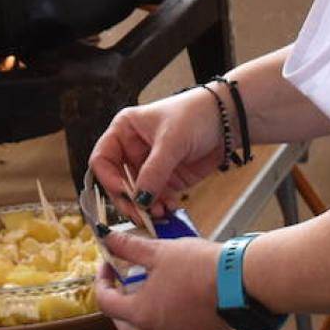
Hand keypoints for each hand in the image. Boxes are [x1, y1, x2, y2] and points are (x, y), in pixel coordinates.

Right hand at [89, 88, 225, 214]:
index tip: (123, 193)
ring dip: (144, 207)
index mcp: (124, 131)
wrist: (228, 120)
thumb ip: (154, 171)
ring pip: (136, 195)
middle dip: (127, 199)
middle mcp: (132, 150)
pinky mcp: (167, 179)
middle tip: (139, 214)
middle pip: (117, 182)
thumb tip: (139, 199)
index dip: (109, 179)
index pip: (102, 160)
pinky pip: (155, 199)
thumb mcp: (171, 140)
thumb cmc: (195, 114)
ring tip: (158, 214)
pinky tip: (169, 209)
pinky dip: (160, 207)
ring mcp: (149, 167)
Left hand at [94, 231, 230, 329]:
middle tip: (122, 281)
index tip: (108, 266)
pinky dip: (165, 315)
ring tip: (149, 285)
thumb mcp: (159, 251)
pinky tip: (174, 295)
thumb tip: (107, 237)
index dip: (102, 281)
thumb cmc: (199, 268)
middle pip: (124, 325)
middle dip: (118, 304)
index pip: (106, 303)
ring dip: (142, 310)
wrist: (240, 283)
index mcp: (142, 313)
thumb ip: (129, 246)